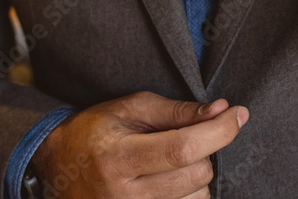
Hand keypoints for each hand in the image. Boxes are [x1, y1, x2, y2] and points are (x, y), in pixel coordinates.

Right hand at [31, 91, 248, 198]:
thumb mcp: (132, 107)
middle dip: (206, 149)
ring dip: (198, 175)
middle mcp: (123, 196)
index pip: (182, 148)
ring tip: (173, 160)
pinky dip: (189, 195)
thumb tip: (222, 110)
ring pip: (196, 198)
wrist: (59, 166)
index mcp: (118, 156)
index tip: (238, 113)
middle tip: (190, 134)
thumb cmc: (98, 129)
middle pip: (194, 174)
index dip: (218, 131)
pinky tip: (175, 180)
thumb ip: (178, 111)